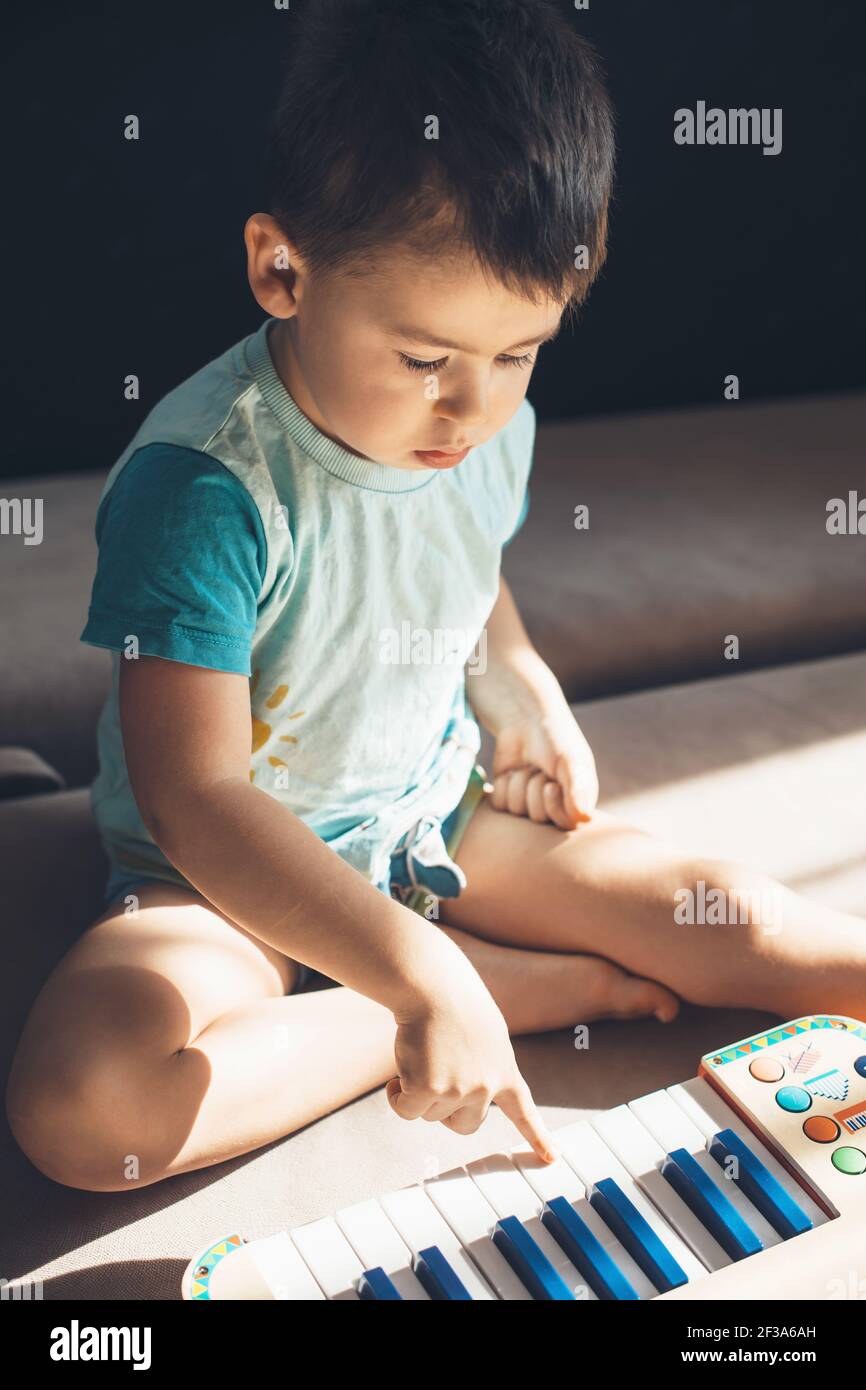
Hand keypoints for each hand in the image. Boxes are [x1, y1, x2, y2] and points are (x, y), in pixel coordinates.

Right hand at [387, 983, 558, 1162]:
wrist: (433, 986)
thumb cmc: (453, 1001)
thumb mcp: (484, 1034)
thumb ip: (481, 1066)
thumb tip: (451, 1096)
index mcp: (504, 1070)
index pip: (524, 1111)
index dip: (537, 1138)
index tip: (552, 1159)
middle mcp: (486, 1086)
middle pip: (464, 1125)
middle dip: (444, 1112)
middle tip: (432, 1082)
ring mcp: (458, 1089)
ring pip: (430, 1114)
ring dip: (417, 1091)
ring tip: (420, 1054)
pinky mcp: (427, 1089)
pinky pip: (406, 1110)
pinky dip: (396, 1097)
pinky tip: (396, 1074)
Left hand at [490, 704, 598, 829]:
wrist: (525, 721)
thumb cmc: (556, 740)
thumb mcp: (572, 761)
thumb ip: (579, 789)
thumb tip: (583, 818)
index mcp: (576, 801)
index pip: (566, 823)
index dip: (554, 807)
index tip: (550, 785)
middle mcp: (553, 807)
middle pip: (538, 818)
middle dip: (535, 788)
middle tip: (540, 770)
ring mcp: (527, 804)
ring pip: (517, 810)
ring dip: (519, 783)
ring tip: (528, 767)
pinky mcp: (506, 798)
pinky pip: (499, 804)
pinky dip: (503, 784)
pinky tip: (512, 771)